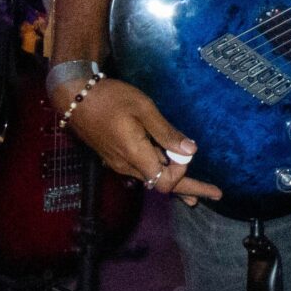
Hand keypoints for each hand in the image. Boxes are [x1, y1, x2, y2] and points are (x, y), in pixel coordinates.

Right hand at [64, 78, 218, 201]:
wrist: (74, 96)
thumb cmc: (110, 98)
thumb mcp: (143, 109)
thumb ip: (166, 132)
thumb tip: (191, 152)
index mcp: (136, 155)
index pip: (165, 182)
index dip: (181, 173)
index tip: (186, 152)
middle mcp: (127, 166)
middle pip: (162, 184)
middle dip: (189, 189)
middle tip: (216, 194)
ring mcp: (119, 163)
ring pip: (152, 178)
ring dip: (175, 182)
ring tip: (197, 193)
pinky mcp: (115, 156)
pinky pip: (142, 169)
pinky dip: (160, 172)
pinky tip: (168, 170)